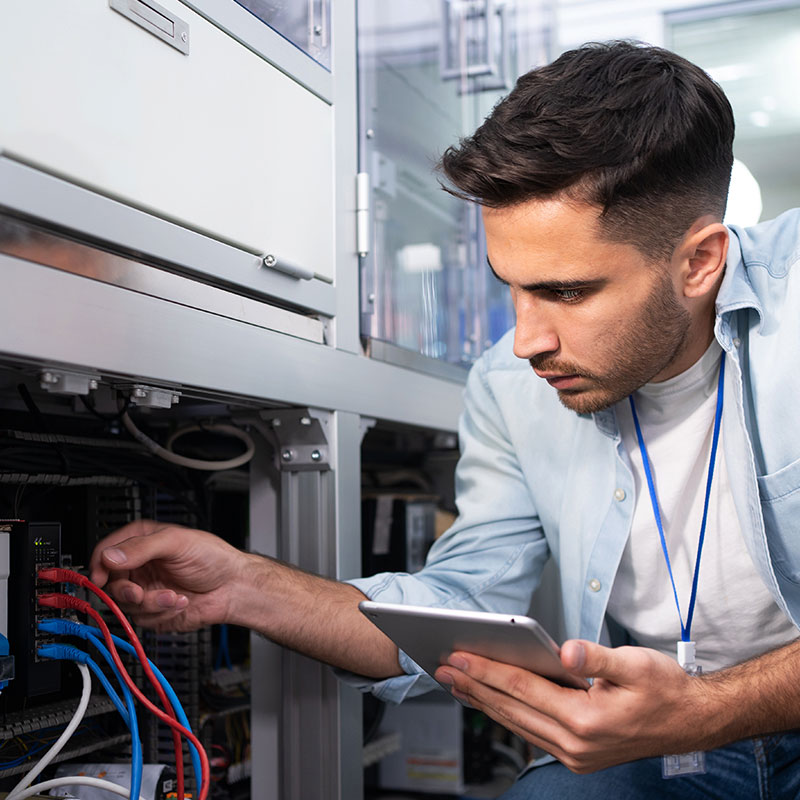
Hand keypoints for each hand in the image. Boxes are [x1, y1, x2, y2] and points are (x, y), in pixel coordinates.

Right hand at [89, 520, 249, 631]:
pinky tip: (180, 601)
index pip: (106, 553)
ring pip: (125, 606)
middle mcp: (140, 566)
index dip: (99, 565)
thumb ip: (142, 548)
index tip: (100, 578)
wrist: (233, 587)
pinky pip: (142, 620)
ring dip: (152, 604)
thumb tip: (110, 556)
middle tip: (140, 593)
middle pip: (110, 584)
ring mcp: (145, 590)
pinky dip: (162, 613)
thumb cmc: (212, 557)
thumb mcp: (177, 543)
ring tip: (174, 595)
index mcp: (141, 543)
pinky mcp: (153, 611)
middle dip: (127, 592)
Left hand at [434, 640, 716, 772]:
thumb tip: (566, 650)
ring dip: (484, 702)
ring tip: (456, 683)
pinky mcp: (577, 754)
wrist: (693, 722)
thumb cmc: (667, 690)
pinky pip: (530, 732)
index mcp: (587, 720)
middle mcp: (576, 744)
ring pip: (517, 723)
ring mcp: (575, 754)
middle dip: (474, 685)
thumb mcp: (637, 664)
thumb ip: (598, 657)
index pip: (523, 689)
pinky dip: (506, 713)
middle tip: (442, 666)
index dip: (487, 670)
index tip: (457, 655)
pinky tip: (491, 701)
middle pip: (512, 708)